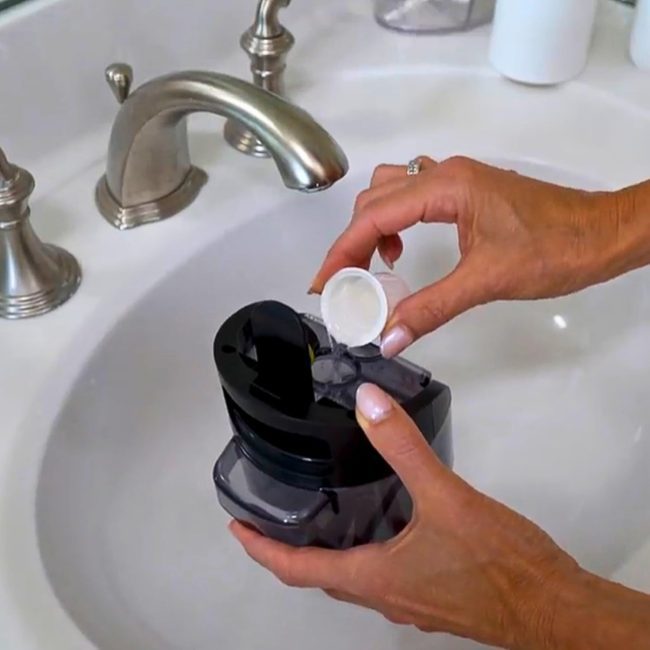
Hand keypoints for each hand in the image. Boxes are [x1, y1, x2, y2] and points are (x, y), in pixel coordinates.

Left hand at [229, 383, 581, 649]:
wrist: (554, 607)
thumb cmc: (501, 564)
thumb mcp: (447, 497)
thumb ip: (404, 447)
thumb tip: (368, 404)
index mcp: (374, 577)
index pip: (297, 569)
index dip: (261, 549)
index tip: (236, 530)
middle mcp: (385, 596)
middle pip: (319, 578)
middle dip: (288, 552)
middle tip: (270, 523)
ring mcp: (410, 601)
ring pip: (351, 579)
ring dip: (326, 554)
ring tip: (317, 517)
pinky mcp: (434, 596)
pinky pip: (382, 576)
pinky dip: (364, 554)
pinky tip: (382, 525)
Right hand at [310, 156, 630, 357]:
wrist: (602, 233)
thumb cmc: (558, 246)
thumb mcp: (486, 280)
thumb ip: (432, 308)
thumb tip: (391, 336)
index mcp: (447, 188)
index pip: (374, 216)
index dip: (342, 251)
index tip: (324, 282)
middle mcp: (445, 176)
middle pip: (374, 199)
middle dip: (351, 241)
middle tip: (344, 281)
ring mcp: (456, 181)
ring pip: (391, 193)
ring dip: (371, 228)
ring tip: (371, 266)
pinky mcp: (466, 194)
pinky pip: (412, 199)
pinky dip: (395, 224)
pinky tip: (402, 251)